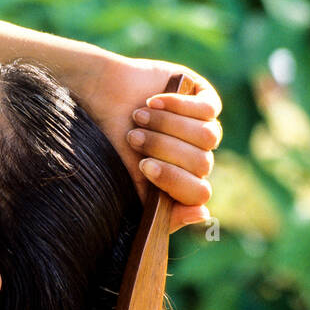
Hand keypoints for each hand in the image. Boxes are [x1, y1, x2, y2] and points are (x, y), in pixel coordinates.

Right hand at [75, 54, 221, 231]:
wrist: (100, 97)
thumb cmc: (112, 143)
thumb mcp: (129, 183)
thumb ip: (159, 209)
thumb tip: (202, 212)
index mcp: (181, 182)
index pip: (198, 193)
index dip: (174, 181)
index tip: (143, 167)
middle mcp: (196, 158)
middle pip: (202, 163)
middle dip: (163, 149)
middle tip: (133, 138)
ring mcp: (203, 128)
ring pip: (207, 137)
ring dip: (167, 126)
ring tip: (139, 117)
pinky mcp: (205, 98)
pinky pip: (208, 110)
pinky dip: (177, 106)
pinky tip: (153, 101)